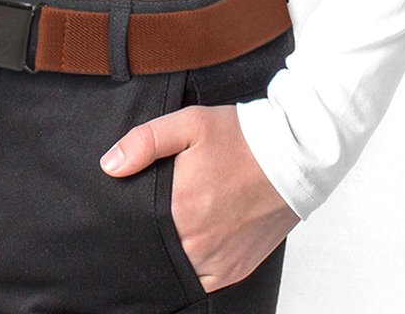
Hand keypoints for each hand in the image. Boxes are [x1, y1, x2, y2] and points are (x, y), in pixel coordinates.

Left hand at [99, 103, 299, 293]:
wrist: (294, 155)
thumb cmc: (242, 138)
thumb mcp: (189, 123)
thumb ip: (144, 142)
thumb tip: (110, 165)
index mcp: (180, 210)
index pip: (134, 230)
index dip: (126, 222)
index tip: (125, 211)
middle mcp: (197, 244)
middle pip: (153, 252)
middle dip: (146, 236)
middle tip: (150, 215)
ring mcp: (218, 262)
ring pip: (175, 270)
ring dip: (168, 254)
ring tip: (171, 227)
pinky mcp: (236, 270)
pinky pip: (201, 281)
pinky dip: (192, 266)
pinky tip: (190, 242)